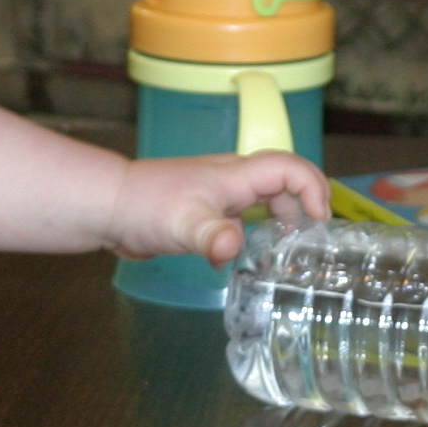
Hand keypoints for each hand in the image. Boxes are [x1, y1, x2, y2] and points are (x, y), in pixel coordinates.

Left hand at [106, 151, 328, 264]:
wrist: (108, 207)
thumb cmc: (146, 208)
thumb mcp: (183, 225)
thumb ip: (212, 235)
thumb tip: (233, 246)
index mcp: (236, 175)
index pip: (289, 168)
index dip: (313, 188)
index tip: (319, 221)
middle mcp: (232, 180)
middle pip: (282, 184)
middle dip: (301, 208)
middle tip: (308, 243)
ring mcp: (218, 194)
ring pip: (261, 202)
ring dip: (276, 223)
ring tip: (281, 254)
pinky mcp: (204, 210)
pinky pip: (240, 217)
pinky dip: (248, 234)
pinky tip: (235, 258)